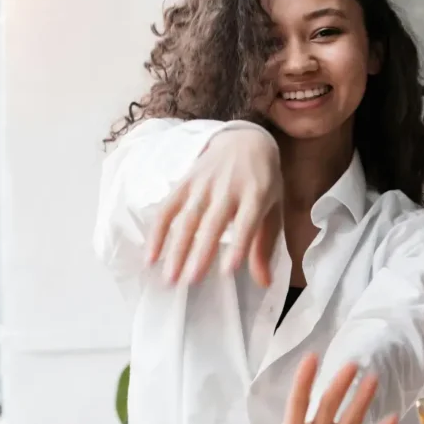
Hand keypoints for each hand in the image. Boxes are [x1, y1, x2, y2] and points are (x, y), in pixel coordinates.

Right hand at [146, 126, 281, 285]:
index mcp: (256, 194)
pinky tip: (151, 256)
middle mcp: (229, 188)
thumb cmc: (263, 182)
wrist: (245, 140)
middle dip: (200, 253)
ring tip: (169, 277)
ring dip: (176, 248)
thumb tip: (265, 283)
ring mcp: (204, 184)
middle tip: (190, 282)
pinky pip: (168, 208)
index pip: (247, 222)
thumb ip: (265, 245)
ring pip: (187, 218)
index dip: (238, 246)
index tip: (228, 271)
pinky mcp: (185, 182)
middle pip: (212, 223)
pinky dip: (158, 232)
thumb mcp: (272, 209)